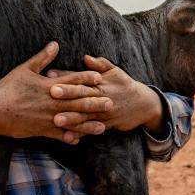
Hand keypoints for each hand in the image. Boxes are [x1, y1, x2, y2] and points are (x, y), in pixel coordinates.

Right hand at [0, 42, 112, 143]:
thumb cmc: (8, 88)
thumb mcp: (25, 69)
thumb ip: (42, 58)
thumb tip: (55, 44)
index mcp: (49, 86)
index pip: (72, 81)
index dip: (86, 78)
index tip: (100, 78)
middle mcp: (52, 103)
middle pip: (78, 102)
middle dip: (96, 102)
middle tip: (111, 103)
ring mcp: (49, 118)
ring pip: (73, 121)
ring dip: (89, 124)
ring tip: (103, 127)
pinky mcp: (42, 130)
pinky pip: (60, 135)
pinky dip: (70, 137)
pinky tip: (80, 140)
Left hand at [49, 55, 164, 134]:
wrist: (144, 104)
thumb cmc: (125, 84)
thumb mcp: (114, 71)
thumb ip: (99, 64)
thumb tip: (86, 57)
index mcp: (100, 83)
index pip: (80, 78)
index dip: (66, 77)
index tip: (50, 75)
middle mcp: (101, 97)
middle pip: (82, 95)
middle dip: (67, 95)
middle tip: (50, 94)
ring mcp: (103, 113)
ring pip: (85, 115)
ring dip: (71, 118)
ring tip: (56, 120)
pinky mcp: (105, 125)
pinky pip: (91, 130)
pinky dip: (80, 133)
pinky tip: (67, 137)